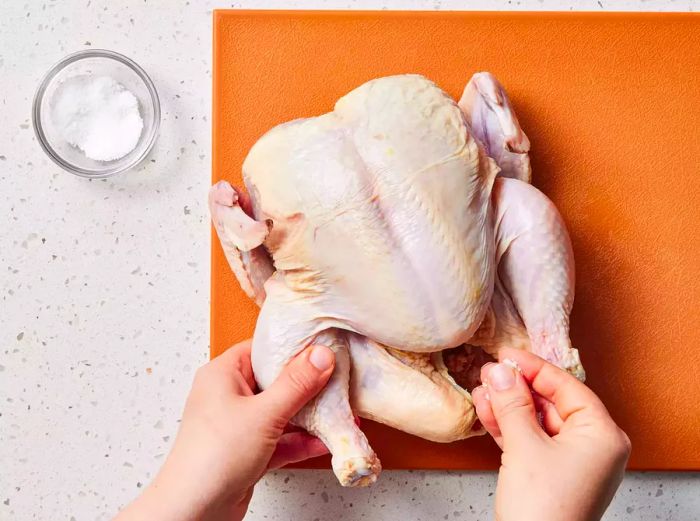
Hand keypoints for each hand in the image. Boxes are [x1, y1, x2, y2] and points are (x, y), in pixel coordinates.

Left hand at [115, 340, 334, 520]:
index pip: (261, 349)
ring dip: (308, 415)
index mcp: (222, 374)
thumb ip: (296, 384)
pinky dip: (300, 440)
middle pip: (274, 380)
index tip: (320, 345)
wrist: (193, 511)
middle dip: (306, 383)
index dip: (291, 346)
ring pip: (280, 411)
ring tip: (338, 410)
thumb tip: (320, 355)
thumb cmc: (213, 456)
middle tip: (336, 377)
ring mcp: (238, 425)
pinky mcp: (247, 451)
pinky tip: (324, 441)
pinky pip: (279, 439)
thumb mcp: (264, 413)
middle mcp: (228, 396)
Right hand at [471, 348, 630, 520]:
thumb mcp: (524, 446)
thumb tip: (499, 370)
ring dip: (507, 406)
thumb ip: (511, 403)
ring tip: (481, 389)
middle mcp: (593, 445)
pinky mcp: (551, 473)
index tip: (506, 355)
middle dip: (515, 388)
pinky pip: (530, 439)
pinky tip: (486, 409)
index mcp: (602, 434)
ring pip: (536, 421)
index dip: (533, 368)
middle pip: (550, 402)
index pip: (566, 387)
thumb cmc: (544, 509)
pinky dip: (508, 426)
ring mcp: (572, 461)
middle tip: (489, 372)